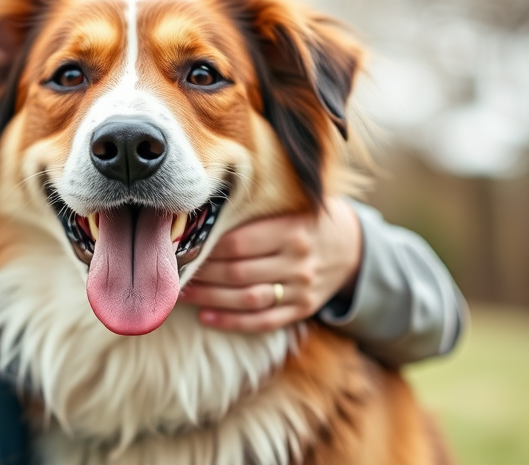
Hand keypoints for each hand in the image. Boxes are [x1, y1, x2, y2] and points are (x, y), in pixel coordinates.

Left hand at [179, 197, 361, 332]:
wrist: (352, 246)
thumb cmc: (308, 220)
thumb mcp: (292, 206)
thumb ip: (256, 210)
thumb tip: (204, 213)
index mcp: (293, 230)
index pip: (240, 242)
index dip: (207, 247)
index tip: (182, 246)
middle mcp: (298, 262)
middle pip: (239, 272)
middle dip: (203, 273)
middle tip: (175, 270)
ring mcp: (302, 289)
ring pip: (248, 299)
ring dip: (210, 298)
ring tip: (182, 293)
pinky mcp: (302, 310)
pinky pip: (263, 322)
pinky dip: (232, 322)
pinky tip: (206, 317)